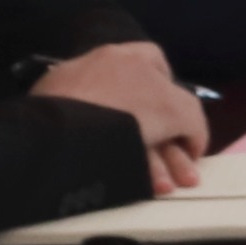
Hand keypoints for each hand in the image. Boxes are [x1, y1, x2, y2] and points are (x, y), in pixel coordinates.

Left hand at [32, 39, 207, 189]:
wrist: (64, 135)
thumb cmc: (130, 110)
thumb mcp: (182, 110)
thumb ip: (194, 119)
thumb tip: (192, 139)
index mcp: (128, 55)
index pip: (164, 73)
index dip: (181, 107)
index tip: (185, 138)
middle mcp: (99, 70)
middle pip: (144, 111)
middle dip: (168, 148)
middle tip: (181, 178)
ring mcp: (72, 96)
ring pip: (119, 131)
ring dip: (147, 162)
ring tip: (159, 190)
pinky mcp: (51, 122)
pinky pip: (91, 141)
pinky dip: (112, 160)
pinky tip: (125, 182)